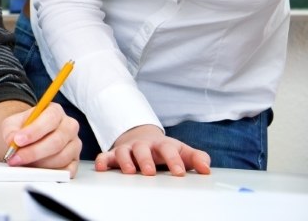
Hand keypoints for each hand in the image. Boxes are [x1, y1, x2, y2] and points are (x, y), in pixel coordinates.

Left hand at [0, 102, 80, 174]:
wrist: (28, 139)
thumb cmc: (23, 129)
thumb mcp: (12, 124)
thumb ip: (10, 131)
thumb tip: (12, 141)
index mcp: (55, 111)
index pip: (50, 119)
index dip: (34, 131)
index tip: (18, 140)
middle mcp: (69, 126)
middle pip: (56, 141)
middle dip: (33, 152)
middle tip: (16, 158)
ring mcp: (74, 144)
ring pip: (61, 157)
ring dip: (40, 163)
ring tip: (24, 163)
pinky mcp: (75, 161)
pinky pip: (66, 170)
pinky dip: (51, 173)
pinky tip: (37, 170)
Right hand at [95, 124, 210, 175]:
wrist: (140, 135)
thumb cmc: (164, 149)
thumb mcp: (182, 151)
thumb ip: (196, 158)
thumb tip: (206, 169)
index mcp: (162, 145)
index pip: (168, 149)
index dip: (174, 160)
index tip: (179, 173)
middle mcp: (143, 145)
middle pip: (143, 149)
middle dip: (145, 160)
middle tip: (150, 172)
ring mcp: (127, 149)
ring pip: (122, 152)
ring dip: (125, 161)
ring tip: (129, 172)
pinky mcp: (113, 155)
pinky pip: (105, 156)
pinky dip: (102, 160)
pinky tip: (101, 168)